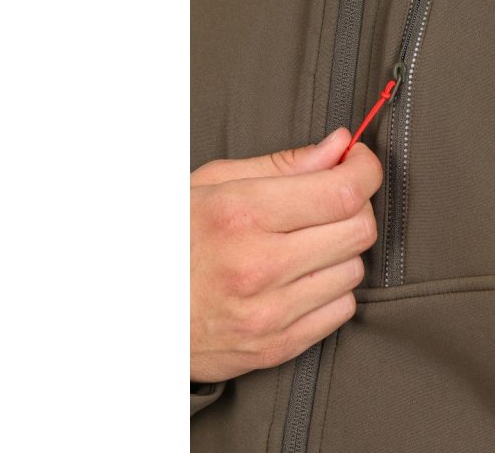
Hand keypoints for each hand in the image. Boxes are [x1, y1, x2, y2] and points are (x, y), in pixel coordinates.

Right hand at [190, 128, 381, 382]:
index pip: (341, 192)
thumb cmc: (171, 239)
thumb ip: (284, 165)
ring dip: (341, 251)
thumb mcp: (212, 185)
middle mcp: (257, 266)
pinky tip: (301, 278)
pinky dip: (332, 290)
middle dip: (355, 206)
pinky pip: (342, 310)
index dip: (364, 170)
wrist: (131, 313)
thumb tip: (340, 146)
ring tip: (305, 243)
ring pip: (355, 270)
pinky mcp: (276, 347)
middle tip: (331, 200)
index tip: (359, 162)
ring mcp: (268, 313)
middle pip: (358, 230)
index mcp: (240, 214)